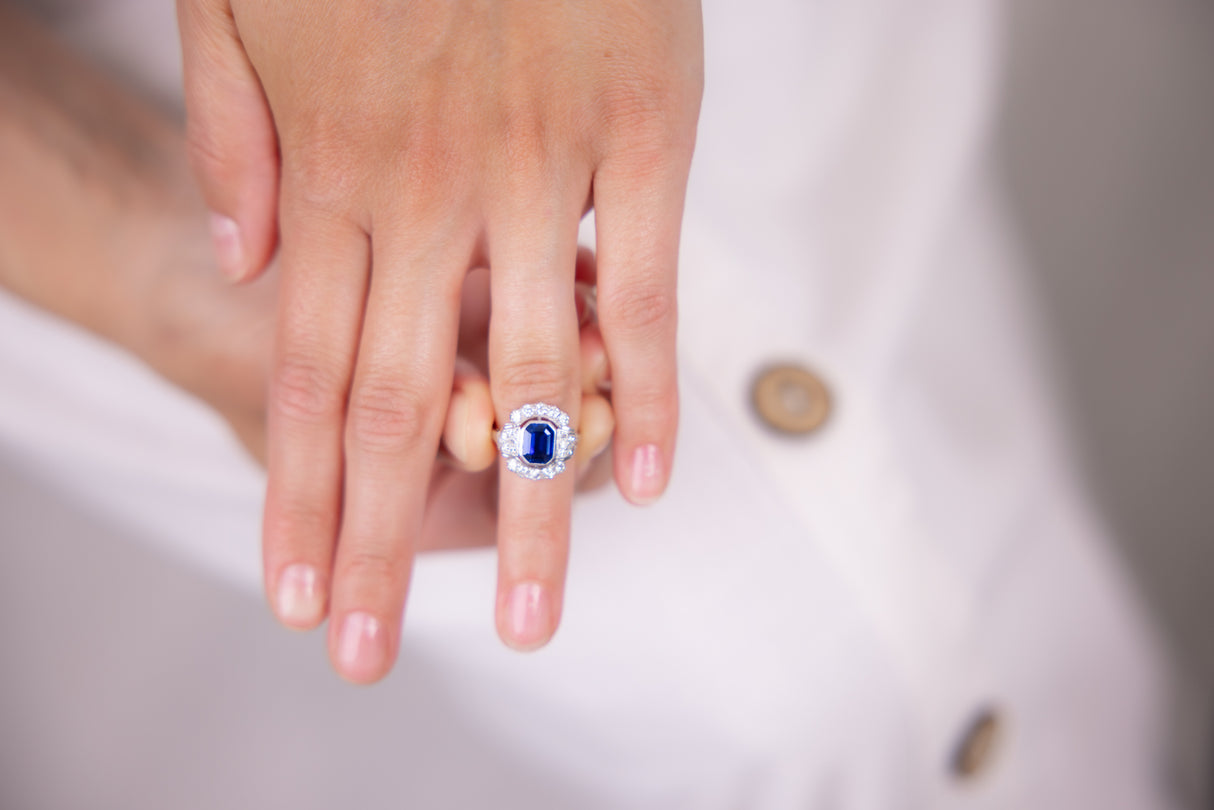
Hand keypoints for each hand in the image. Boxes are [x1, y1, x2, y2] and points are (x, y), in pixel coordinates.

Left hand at [178, 0, 702, 674]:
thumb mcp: (245, 1)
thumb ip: (235, 131)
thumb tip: (244, 263)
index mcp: (335, 172)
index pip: (313, 378)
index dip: (305, 498)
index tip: (302, 596)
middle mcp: (428, 195)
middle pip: (400, 409)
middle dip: (378, 545)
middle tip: (370, 655)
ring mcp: (536, 172)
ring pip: (528, 375)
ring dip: (529, 513)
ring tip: (538, 619)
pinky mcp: (640, 137)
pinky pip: (643, 286)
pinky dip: (644, 391)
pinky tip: (641, 484)